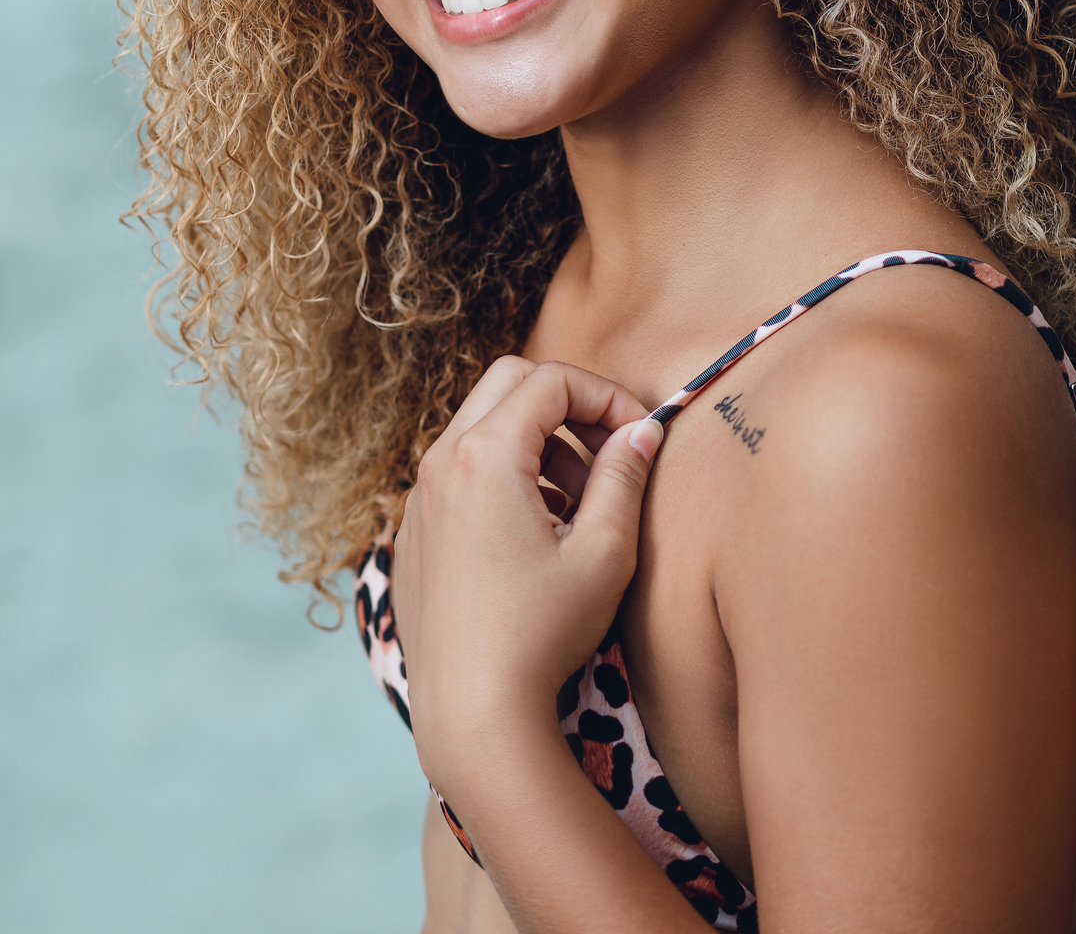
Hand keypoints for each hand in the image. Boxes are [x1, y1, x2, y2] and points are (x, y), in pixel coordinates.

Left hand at [393, 355, 662, 802]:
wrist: (471, 715)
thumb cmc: (541, 634)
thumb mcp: (603, 551)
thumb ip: (624, 476)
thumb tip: (642, 430)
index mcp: (484, 455)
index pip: (551, 380)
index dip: (605, 395)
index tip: (639, 433)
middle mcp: (440, 463)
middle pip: (508, 383)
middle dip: (566, 403)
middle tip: (608, 449)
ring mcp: (419, 498)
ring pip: (481, 426)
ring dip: (536, 441)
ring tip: (580, 500)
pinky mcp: (414, 532)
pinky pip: (458, 471)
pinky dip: (503, 474)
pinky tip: (537, 532)